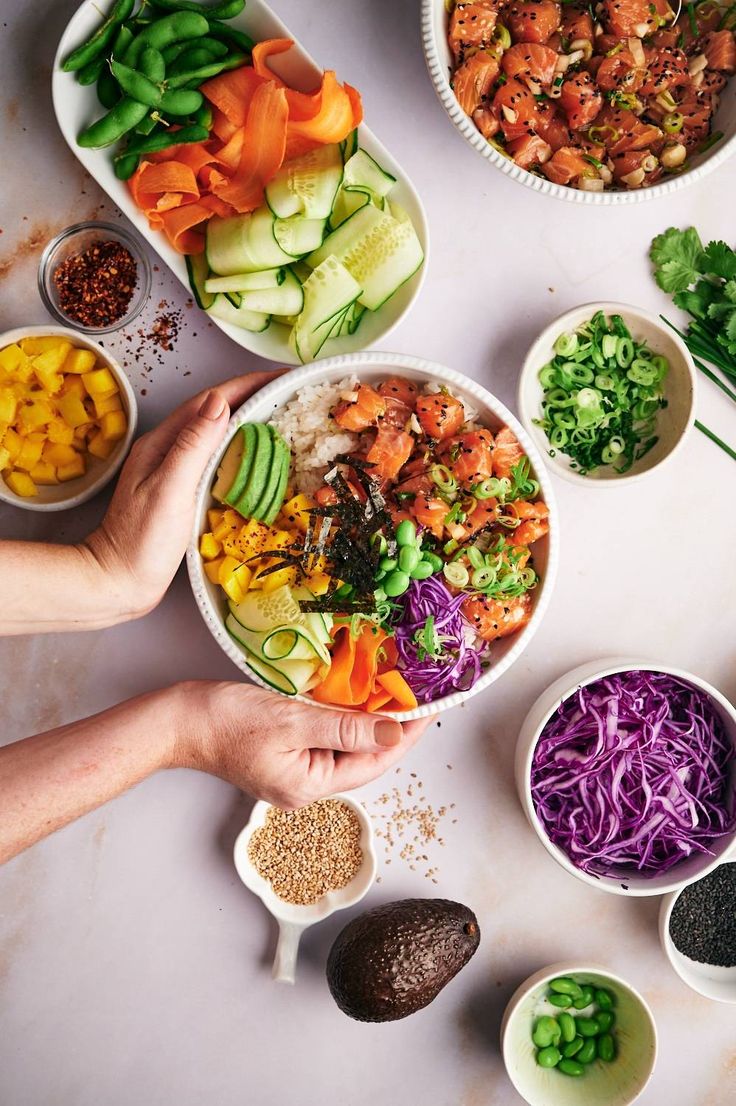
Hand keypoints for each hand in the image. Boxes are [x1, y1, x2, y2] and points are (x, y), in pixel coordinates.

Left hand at [83, 372, 280, 620]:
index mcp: (163, 442)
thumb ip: (193, 445)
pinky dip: (241, 447)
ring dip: (249, 418)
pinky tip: (258, 455)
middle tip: (291, 392)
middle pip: (215, 411)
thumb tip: (220, 402)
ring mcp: (174, 470)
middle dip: (253, 395)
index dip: (248, 385)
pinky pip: (218, 457)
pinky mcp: (183, 490)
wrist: (118, 581)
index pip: (211, 401)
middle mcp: (168, 450)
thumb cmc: (141, 541)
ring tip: (283, 414)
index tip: (282, 377)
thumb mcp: (170, 489)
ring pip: (217, 432)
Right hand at [174, 682, 433, 807]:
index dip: (406, 734)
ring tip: (394, 692)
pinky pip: (326, 739)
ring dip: (369, 720)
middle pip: (364, 757)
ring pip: (346, 746)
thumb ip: (345, 727)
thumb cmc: (226, 721)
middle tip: (418, 693)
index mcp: (310, 786)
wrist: (178, 721)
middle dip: (392, 726)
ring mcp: (294, 773)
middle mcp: (306, 786)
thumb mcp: (292, 720)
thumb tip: (394, 731)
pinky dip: (344, 718)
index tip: (431, 708)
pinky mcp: (284, 755)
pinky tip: (354, 698)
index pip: (375, 761)